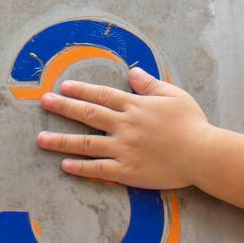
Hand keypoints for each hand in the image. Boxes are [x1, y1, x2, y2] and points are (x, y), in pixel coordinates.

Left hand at [37, 67, 214, 188]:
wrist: (202, 154)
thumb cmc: (192, 124)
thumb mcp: (174, 95)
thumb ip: (150, 84)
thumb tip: (132, 72)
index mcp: (135, 106)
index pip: (102, 95)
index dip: (81, 90)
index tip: (64, 87)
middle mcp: (125, 125)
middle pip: (88, 114)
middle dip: (63, 107)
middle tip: (44, 102)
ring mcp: (124, 149)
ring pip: (86, 143)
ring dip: (61, 140)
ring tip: (40, 139)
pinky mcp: (127, 171)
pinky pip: (98, 169)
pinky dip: (80, 167)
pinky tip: (64, 165)